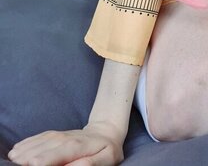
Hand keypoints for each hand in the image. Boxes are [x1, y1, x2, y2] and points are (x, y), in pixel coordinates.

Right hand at [7, 121, 124, 165]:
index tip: (34, 165)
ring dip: (24, 152)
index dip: (43, 161)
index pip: (56, 154)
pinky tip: (17, 151)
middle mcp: (64, 139)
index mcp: (76, 146)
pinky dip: (26, 145)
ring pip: (36, 143)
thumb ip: (90, 164)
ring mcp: (57, 135)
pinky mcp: (53, 135)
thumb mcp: (106, 159)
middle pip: (41, 150)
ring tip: (13, 159)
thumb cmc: (107, 149)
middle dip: (28, 159)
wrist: (105, 131)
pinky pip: (37, 139)